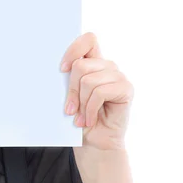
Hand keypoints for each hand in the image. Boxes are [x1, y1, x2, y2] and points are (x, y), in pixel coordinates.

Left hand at [61, 32, 133, 150]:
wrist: (95, 142)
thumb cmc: (79, 118)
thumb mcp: (69, 96)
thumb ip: (68, 79)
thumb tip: (56, 69)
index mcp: (93, 63)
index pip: (88, 40)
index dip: (73, 50)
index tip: (62, 69)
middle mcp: (107, 66)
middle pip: (81, 65)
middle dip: (71, 90)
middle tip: (69, 109)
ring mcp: (118, 76)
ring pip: (88, 80)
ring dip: (81, 103)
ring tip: (80, 117)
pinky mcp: (126, 89)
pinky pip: (100, 92)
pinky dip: (90, 109)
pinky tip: (89, 120)